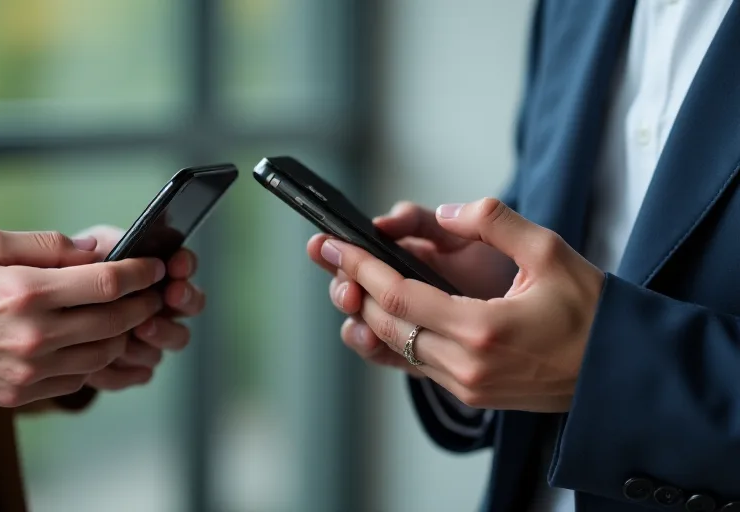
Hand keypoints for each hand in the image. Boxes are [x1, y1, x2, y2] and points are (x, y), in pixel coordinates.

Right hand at [0, 229, 165, 407]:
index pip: (107, 283)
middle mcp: (34, 335)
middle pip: (115, 322)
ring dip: (122, 335)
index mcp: (26, 291)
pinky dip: (94, 360)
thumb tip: (95, 250)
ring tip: (123, 317)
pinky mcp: (23, 393)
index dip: (140, 273)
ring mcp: (30, 369)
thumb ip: (47, 244)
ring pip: (103, 354)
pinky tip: (92, 341)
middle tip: (150, 292)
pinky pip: (79, 378)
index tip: (153, 266)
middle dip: (143, 304)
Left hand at [73, 225, 205, 390]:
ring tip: (138, 329)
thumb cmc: (69, 272)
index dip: (185, 265)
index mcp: (153, 272)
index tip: (176, 264)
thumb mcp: (85, 248)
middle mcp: (158, 307)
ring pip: (168, 341)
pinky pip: (139, 373)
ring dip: (157, 336)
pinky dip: (126, 368)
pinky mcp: (128, 369)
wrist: (45, 312)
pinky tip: (109, 360)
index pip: (184, 265)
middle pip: (191, 307)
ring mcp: (146, 341)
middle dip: (184, 301)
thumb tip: (126, 246)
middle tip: (169, 297)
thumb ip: (108, 244)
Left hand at [310, 198, 604, 411]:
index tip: (336, 245)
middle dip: (355, 288)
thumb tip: (449, 213)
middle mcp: (466, 365)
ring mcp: (466, 386)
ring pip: (395, 349)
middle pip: (387, 326)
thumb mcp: (550, 252)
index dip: (362, 268)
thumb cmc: (592, 311)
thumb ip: (495, 223)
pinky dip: (392, 338)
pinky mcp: (470, 394)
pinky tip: (379, 314)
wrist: (620, 373)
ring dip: (369, 314)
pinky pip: (415, 365)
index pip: (401, 297)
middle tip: (330, 257)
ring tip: (347, 281)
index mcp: (483, 329)